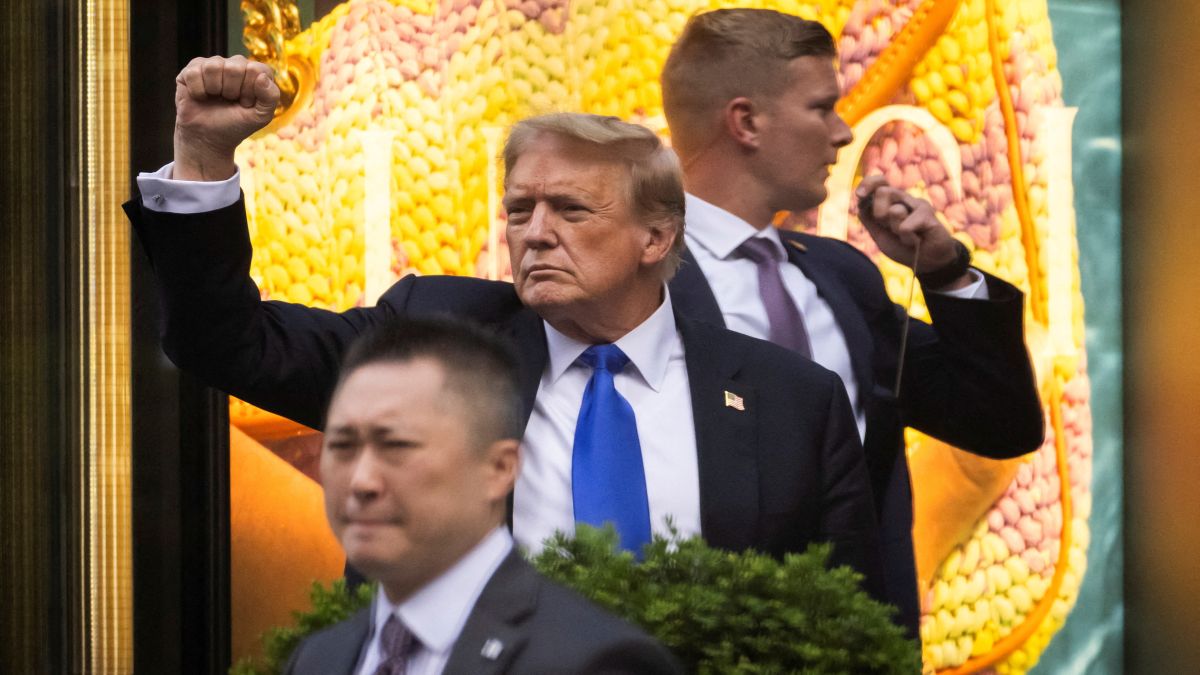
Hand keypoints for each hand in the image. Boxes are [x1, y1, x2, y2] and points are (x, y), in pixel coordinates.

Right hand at [173, 55, 279, 180]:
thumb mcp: (261, 116)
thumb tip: (262, 77)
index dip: (251, 91)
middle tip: (229, 101)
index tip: (246, 103)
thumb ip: (271, 97)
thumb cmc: (236, 124)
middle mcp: (235, 64)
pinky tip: (201, 97)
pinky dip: (198, 91)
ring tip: (216, 98)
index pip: (257, 70)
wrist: (208, 137)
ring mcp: (213, 65)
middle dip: (232, 90)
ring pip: (213, 67)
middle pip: (235, 67)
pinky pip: (194, 73)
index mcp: (255, 73)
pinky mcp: (192, 69)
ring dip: (214, 89)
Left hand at [854, 175, 969, 289]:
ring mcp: (918, 204)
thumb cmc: (903, 247)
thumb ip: (869, 220)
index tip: (860, 195)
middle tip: (889, 228)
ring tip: (905, 236)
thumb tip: (860, 204)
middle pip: (882, 192)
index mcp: (892, 201)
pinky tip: (916, 241)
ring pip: (895, 210)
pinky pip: (906, 227)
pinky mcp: (928, 215)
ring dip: (895, 229)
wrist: (927, 261)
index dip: (868, 184)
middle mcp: (905, 199)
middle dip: (879, 214)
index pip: (880, 181)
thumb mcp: (880, 235)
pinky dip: (906, 239)